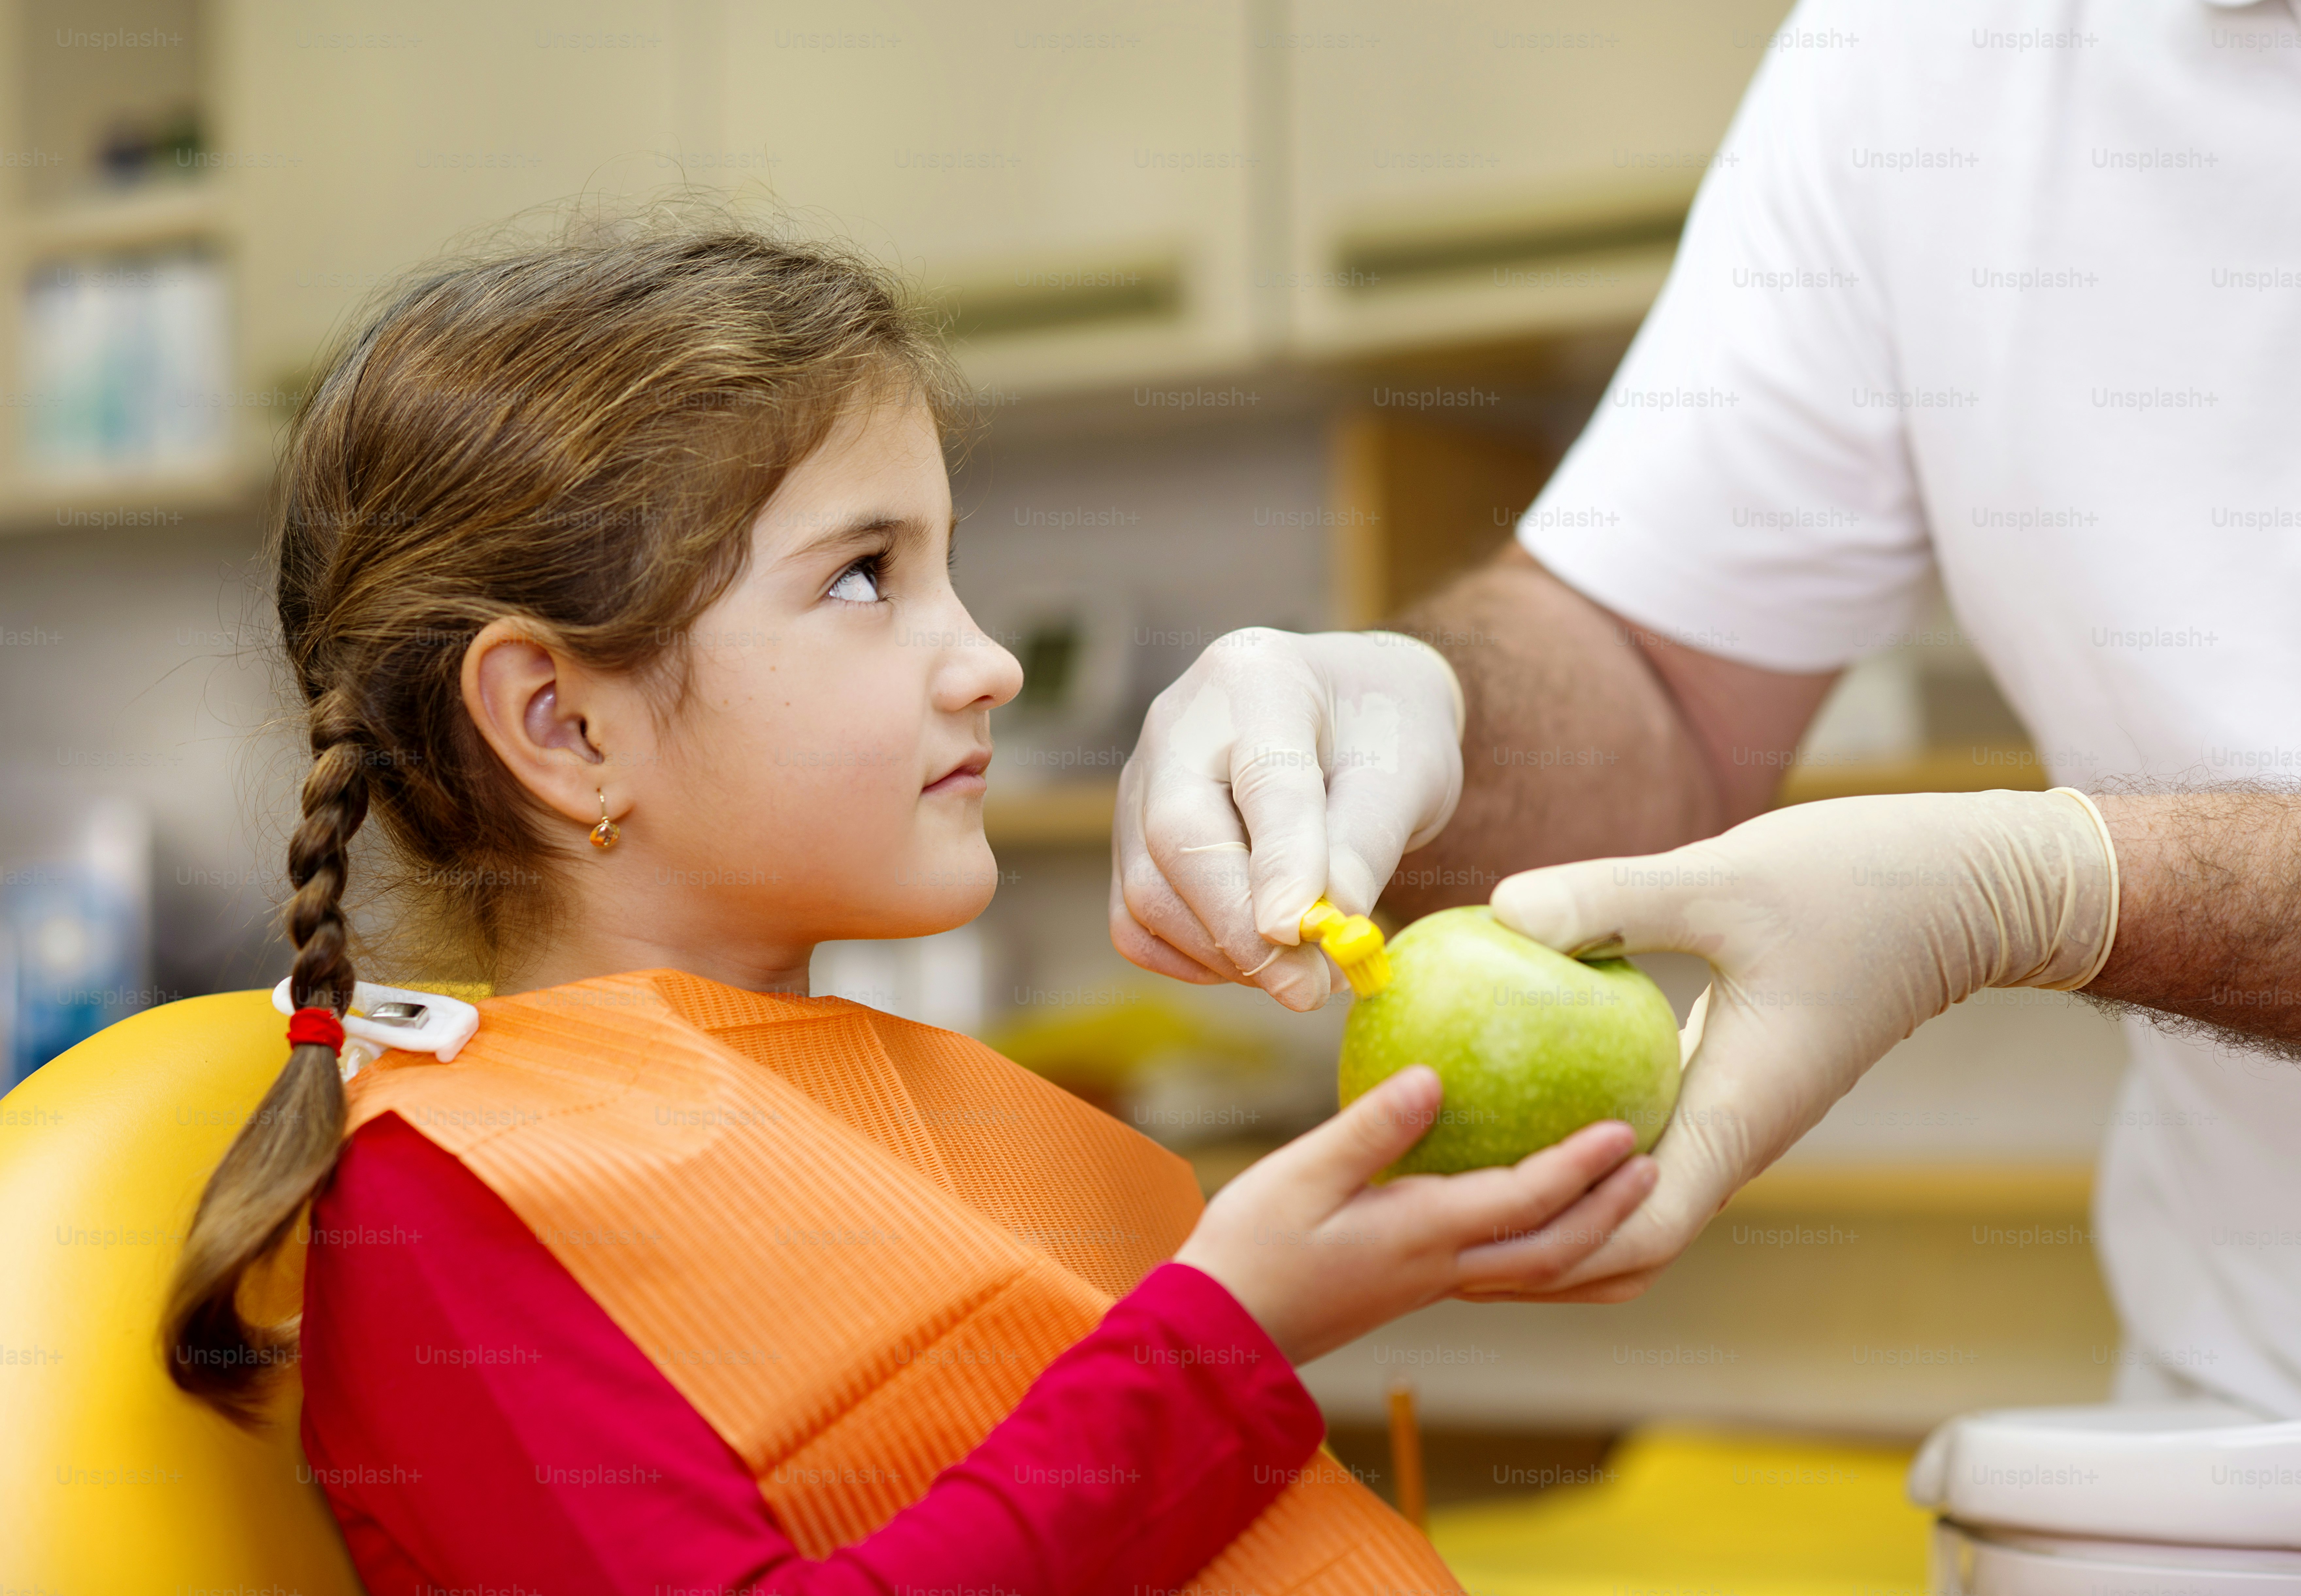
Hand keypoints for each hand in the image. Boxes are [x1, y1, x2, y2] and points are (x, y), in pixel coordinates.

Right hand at [1111, 628, 1465, 1011]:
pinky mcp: (1130, 837)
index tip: (1296, 933)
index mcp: (1258, 680)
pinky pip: (1137, 919)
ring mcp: (1141, 781)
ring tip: (1306, 972)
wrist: (1351, 709)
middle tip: (1310, 989)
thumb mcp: (1407, 775)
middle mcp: (1177, 725)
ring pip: (1149, 891)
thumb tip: (1322, 934)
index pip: (1262, 781)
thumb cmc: (1386, 734)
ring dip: (1224, 952)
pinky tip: (1256, 959)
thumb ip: (1365, 846)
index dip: (1277, 863)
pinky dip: (1194, 958)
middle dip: (1241, 928)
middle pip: (1177, 839)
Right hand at [1174, 1066, 1656, 1364]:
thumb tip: (1433, 1078)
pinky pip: (1507, 1273)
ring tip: (1626, 1202)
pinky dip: (1549, 1252)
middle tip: (1654, 1163)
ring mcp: (1431, 1286)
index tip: (1626, 1127)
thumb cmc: (1249, 1250)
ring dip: (1593, 1240)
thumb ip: (1370, 1129)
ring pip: (1538, 1273)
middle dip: (1610, 1211)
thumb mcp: (1299, 1175)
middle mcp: (1441, 1269)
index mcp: (1420, 1236)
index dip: (1580, 1166)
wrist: (1220, 1334)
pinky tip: (1545, 1224)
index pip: (1524, 1200)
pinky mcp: (1415, 1287)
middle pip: (1553, 1251)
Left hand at [1478, 788, 2117, 1302]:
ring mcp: (1733, 1115)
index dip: (1552, 1251)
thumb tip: (1504, 910)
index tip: (1465, 1237)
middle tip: (1428, 1227)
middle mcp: (1736, 1135)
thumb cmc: (1860, 881)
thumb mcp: (1728, 878)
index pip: (1639, 1231)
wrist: (1966, 889)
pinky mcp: (1727, 1083)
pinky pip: (1642, 1144)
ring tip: (1457, 1186)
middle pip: (1623, 1245)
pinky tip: (1512, 1105)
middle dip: (1532, 1257)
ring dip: (1552, 1214)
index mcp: (1738, 1115)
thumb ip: (1616, 897)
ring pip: (1633, 1206)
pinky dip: (1578, 1150)